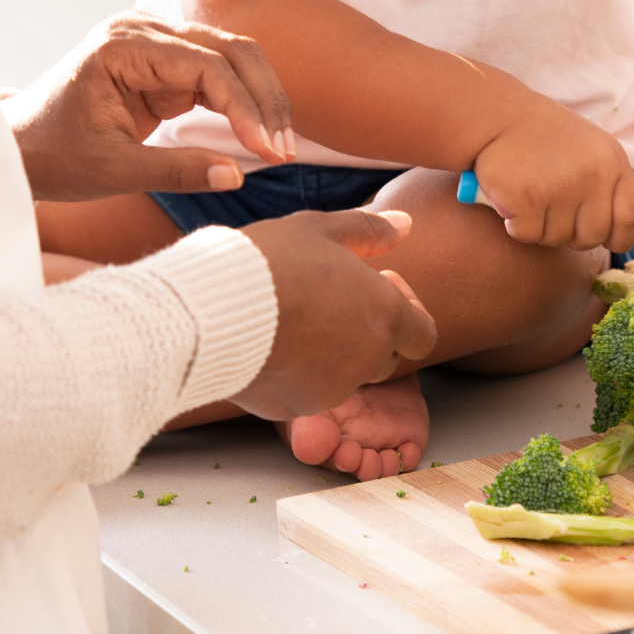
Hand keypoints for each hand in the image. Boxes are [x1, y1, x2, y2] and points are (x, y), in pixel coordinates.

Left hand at [4, 11, 293, 201]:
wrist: (17, 147)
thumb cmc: (52, 156)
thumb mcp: (110, 171)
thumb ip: (175, 172)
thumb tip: (237, 177)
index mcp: (123, 45)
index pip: (205, 65)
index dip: (244, 107)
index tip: (267, 151)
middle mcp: (144, 30)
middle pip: (230, 50)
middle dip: (264, 99)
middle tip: (283, 149)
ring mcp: (156, 42)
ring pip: (232, 58)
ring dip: (260, 100)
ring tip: (278, 147)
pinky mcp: (165, 63)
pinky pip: (218, 76)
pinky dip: (242, 105)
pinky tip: (258, 138)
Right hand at [232, 209, 437, 418]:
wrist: (211, 310)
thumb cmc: (270, 261)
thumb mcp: (321, 229)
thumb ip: (370, 230)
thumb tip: (406, 224)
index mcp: (385, 314)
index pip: (423, 335)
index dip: (403, 318)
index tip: (372, 297)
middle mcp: (368, 359)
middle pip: (384, 358)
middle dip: (366, 337)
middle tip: (325, 306)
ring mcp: (333, 389)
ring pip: (344, 378)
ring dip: (330, 358)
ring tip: (290, 322)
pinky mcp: (297, 409)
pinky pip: (306, 395)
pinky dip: (296, 377)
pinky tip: (269, 347)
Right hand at [473, 98, 633, 251]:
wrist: (499, 115)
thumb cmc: (549, 137)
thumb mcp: (594, 150)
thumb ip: (618, 183)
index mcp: (612, 162)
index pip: (630, 218)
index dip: (620, 238)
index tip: (607, 241)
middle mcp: (591, 175)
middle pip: (592, 237)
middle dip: (573, 234)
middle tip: (554, 213)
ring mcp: (559, 187)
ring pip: (557, 238)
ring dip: (541, 227)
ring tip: (531, 197)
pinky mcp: (526, 198)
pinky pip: (528, 235)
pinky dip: (516, 225)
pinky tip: (512, 201)